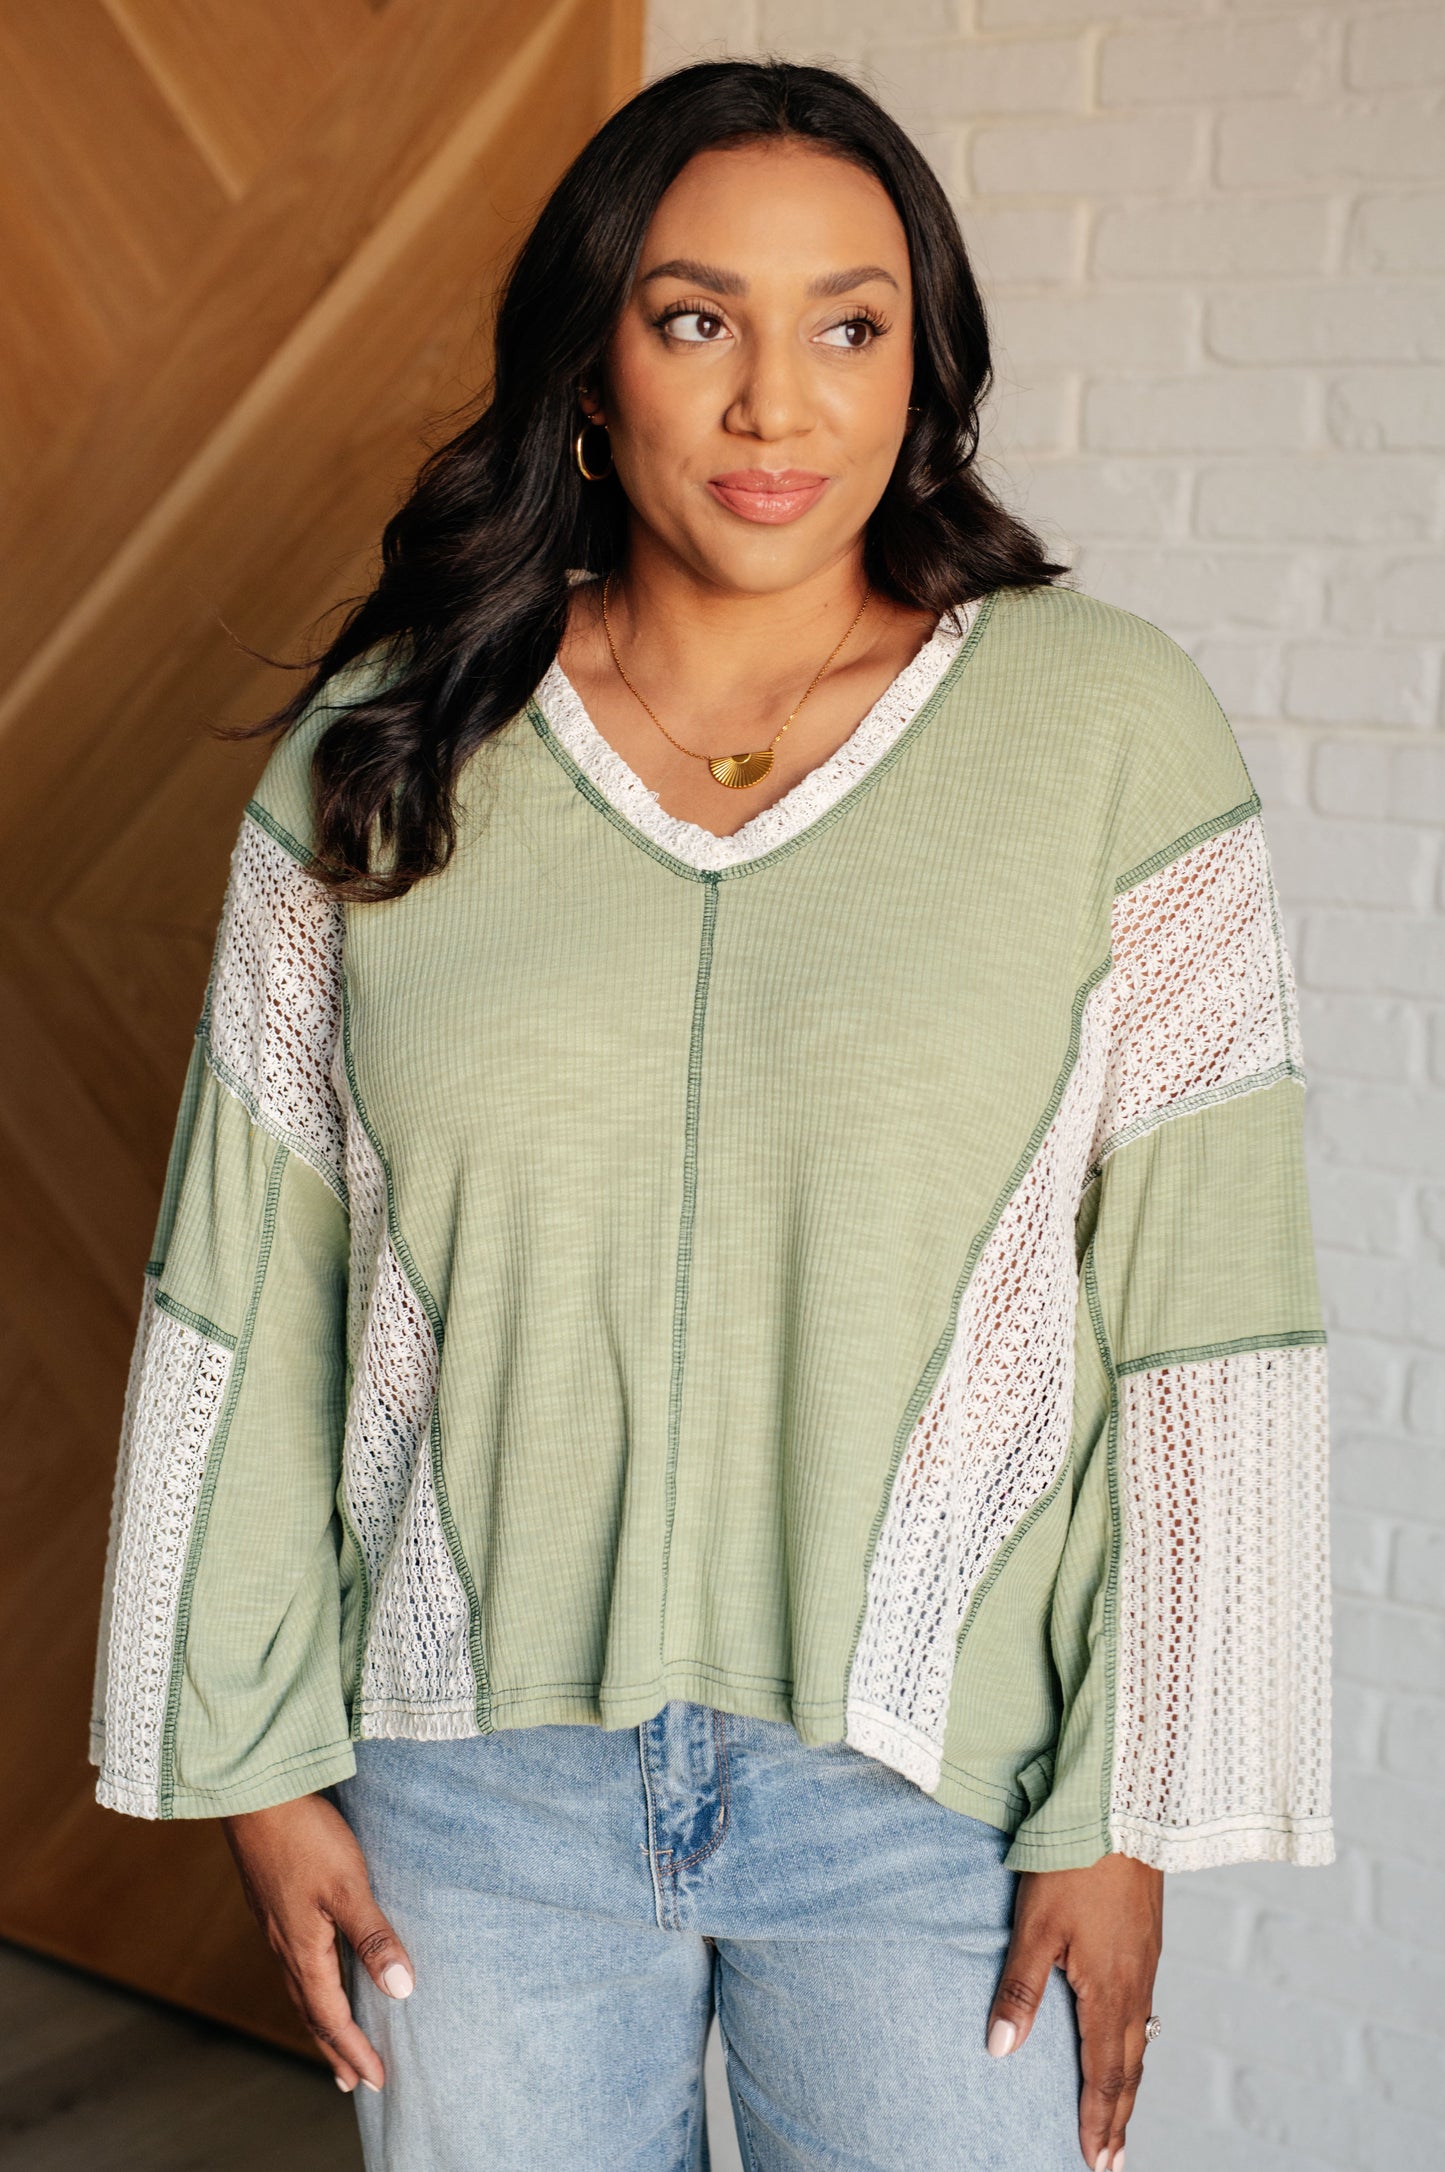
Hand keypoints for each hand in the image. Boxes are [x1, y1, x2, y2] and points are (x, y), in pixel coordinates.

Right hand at [222, 1791, 414, 2093]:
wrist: (256, 1794)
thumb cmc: (304, 1837)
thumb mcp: (349, 1887)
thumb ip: (374, 1937)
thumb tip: (402, 1990)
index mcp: (304, 1950)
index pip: (331, 2017)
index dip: (355, 2050)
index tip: (377, 2080)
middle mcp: (285, 1945)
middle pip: (310, 2011)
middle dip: (333, 2047)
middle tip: (350, 2082)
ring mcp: (276, 1923)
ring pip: (299, 1987)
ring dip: (319, 2018)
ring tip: (332, 2037)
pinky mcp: (274, 1902)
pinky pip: (293, 1961)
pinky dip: (309, 1984)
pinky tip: (315, 1970)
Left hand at [985, 1853, 1162, 2170]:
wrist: (1122, 1809)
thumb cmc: (1073, 1863)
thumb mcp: (1035, 1925)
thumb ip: (1019, 1989)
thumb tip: (999, 2050)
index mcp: (1109, 1990)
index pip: (1104, 2073)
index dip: (1097, 2119)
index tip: (1093, 2160)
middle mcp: (1136, 1985)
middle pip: (1130, 2066)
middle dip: (1118, 2116)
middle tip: (1112, 2161)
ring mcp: (1147, 1961)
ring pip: (1142, 2039)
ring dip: (1130, 2082)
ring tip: (1120, 2115)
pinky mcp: (1148, 1940)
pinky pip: (1146, 2009)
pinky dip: (1137, 2042)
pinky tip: (1129, 2039)